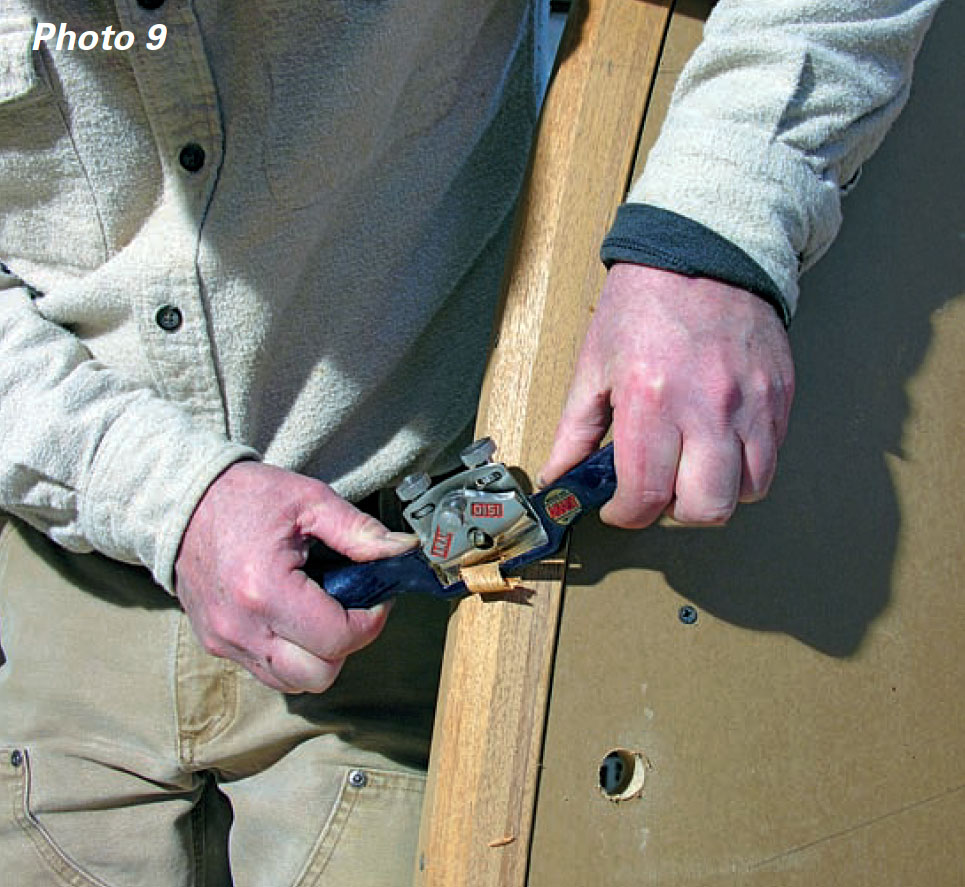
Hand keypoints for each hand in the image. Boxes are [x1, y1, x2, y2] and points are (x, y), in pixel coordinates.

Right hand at [174, 461, 416, 692]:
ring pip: (292, 682)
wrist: (183, 500)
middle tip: (351, 608)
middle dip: (346, 644)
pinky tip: (294, 618)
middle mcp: (242, 626)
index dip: (371, 621)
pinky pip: (266, 671)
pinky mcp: (215, 644)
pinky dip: (289, 655)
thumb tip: (402, 550)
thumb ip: (359, 531)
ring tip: (322, 613)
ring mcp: (225, 640)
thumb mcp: (310, 500)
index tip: (376, 596)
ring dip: (318, 656)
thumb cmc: (246, 496)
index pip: (338, 639)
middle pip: (318, 675)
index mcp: (266, 589)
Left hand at [540, 263, 793, 526]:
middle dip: (675, 514)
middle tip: (657, 493)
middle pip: (708, 509)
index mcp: (651, 399)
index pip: (646, 496)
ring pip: (749, 492)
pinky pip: (772, 458)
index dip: (626, 516)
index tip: (618, 509)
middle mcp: (708, 407)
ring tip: (690, 470)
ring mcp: (752, 403)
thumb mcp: (594, 364)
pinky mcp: (780, 396)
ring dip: (716, 494)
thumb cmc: (645, 302)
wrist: (703, 247)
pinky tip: (719, 445)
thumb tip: (559, 477)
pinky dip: (745, 467)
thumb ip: (575, 431)